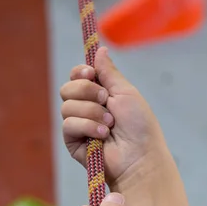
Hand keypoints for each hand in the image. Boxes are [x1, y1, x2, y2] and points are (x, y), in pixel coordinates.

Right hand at [60, 46, 167, 190]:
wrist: (140, 156)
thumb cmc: (139, 126)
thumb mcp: (126, 93)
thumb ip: (109, 73)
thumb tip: (100, 49)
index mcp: (99, 94)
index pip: (78, 76)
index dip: (81, 72)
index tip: (92, 74)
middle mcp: (86, 108)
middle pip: (67, 88)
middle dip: (86, 91)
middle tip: (105, 101)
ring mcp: (79, 125)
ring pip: (67, 106)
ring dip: (92, 112)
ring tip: (110, 125)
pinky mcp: (73, 142)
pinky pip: (68, 124)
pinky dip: (87, 126)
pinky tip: (102, 136)